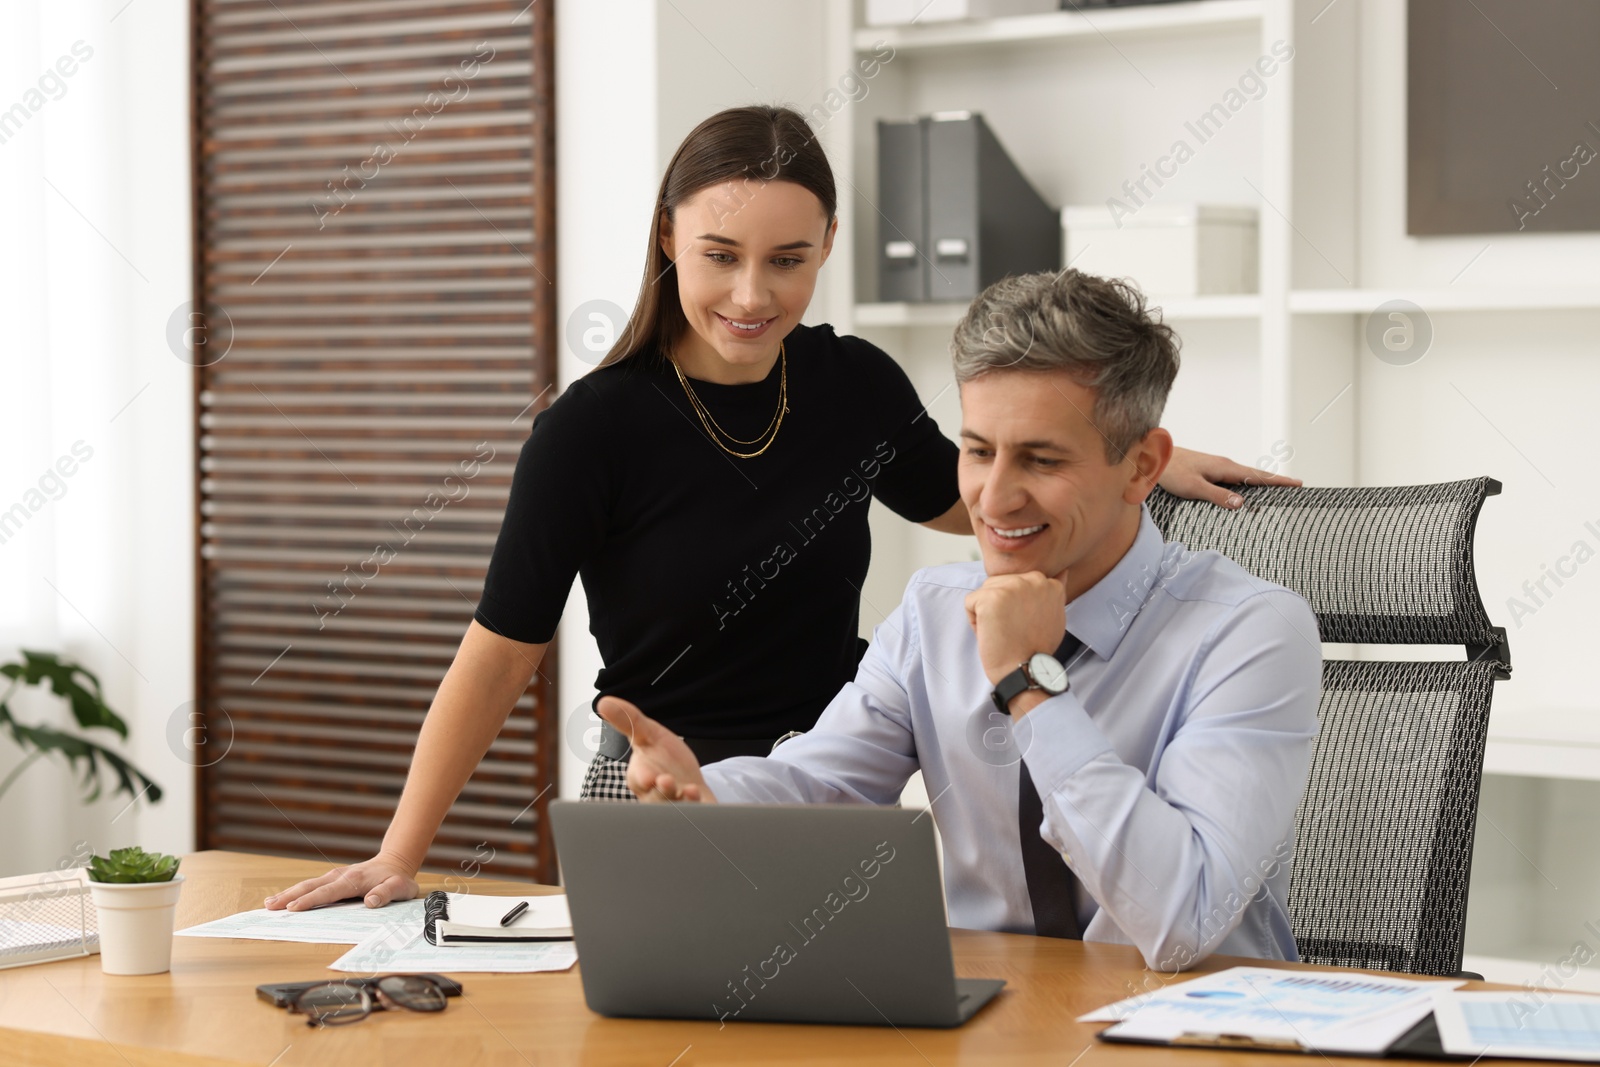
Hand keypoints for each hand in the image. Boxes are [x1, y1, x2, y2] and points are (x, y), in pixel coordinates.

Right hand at [264, 852, 419, 910]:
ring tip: (268, 904)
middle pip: (311, 886)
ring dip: (288, 894)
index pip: (328, 892)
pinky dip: (295, 893)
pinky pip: (311, 886)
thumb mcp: (400, 887)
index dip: (310, 900)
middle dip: (289, 896)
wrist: (395, 863)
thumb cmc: (396, 879)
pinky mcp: (332, 880)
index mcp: (353, 880)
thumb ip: (387, 894)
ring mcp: (334, 876)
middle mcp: (340, 876)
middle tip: (270, 907)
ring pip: (308, 885)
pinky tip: (282, 900)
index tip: (292, 908)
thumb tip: (371, 902)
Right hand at [594, 696, 717, 802]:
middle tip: (666, 782)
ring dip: (681, 801)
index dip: (644, 778)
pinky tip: (702, 797)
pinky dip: (699, 807)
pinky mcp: (694, 813)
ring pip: (675, 808)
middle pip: (656, 797)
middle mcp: (656, 795)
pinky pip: (696, 813)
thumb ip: (628, 721)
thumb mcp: (648, 736)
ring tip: (689, 792)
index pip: (639, 778)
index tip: (650, 777)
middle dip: (662, 791)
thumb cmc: (665, 761)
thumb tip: (604, 701)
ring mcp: (675, 806)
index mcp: (641, 776)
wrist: (690, 784)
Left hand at [963, 571, 1067, 688]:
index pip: (1017, 583)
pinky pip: (970, 603)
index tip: (1024, 624)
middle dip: (999, 607)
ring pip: (985, 591)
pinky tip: (992, 634)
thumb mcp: (1055, 614)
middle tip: (1013, 630)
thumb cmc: (1037, 648)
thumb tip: (1061, 572)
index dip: (1015, 606)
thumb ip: (1052, 592)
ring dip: (987, 613)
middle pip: (999, 583)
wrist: (1026, 670)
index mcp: (1048, 582)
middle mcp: (1033, 579)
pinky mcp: (991, 597)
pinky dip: (975, 622)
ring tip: (1003, 631)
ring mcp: (1012, 586)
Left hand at [1159, 446, 1301, 508]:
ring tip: (1278, 489)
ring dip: (1263, 481)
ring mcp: (1218, 467)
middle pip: (1256, 474)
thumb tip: (1242, 504)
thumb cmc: (1171, 472)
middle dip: (1276, 480)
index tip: (1298, 483)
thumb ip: (1217, 495)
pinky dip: (1247, 482)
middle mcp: (1225, 465)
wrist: (1154, 457)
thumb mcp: (1194, 487)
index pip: (1258, 476)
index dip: (1278, 481)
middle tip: (1296, 486)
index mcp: (1225, 468)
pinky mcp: (1210, 470)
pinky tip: (1247, 489)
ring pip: (1246, 475)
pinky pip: (1235, 477)